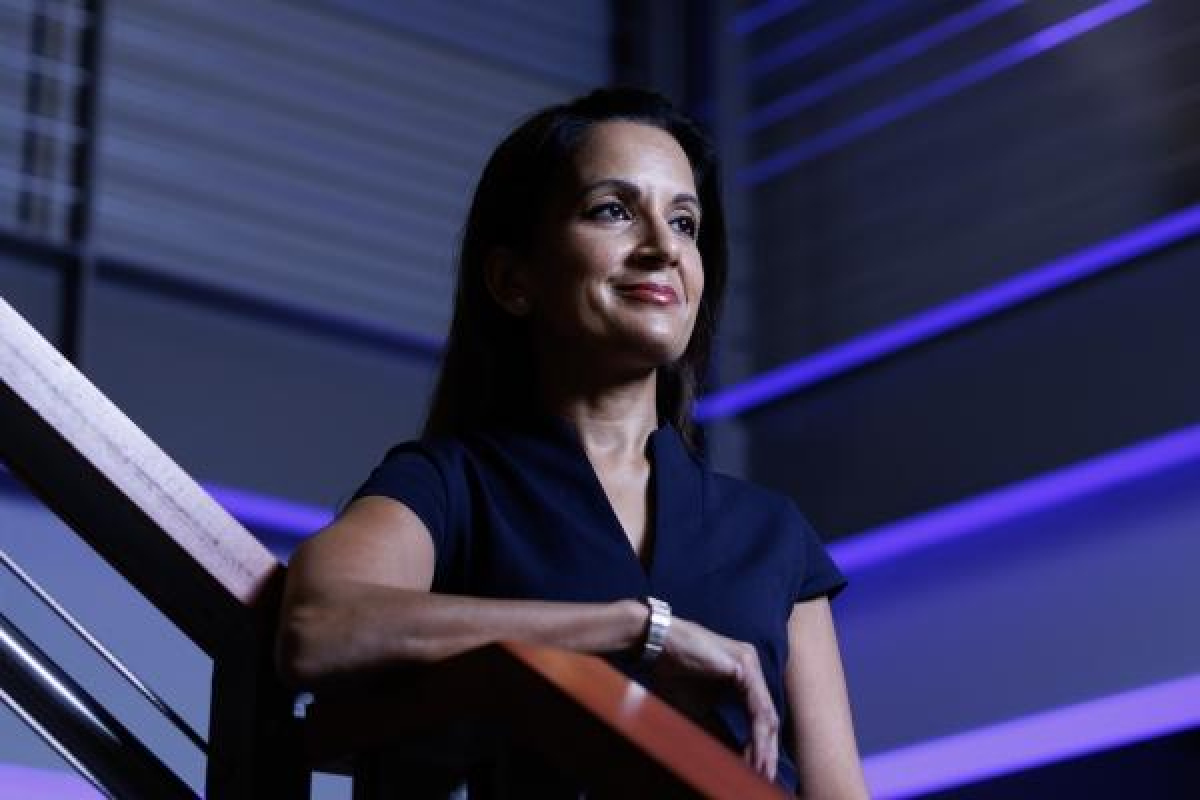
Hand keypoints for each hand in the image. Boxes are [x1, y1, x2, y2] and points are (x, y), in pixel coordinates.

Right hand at [653, 617, 778, 781]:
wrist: (658, 642)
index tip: (757, 770)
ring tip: (761, 770)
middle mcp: (751, 667)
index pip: (758, 715)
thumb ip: (716, 725)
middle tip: (765, 777)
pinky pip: (757, 706)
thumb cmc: (673, 671)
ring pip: (766, 713)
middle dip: (766, 750)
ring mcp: (750, 664)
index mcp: (743, 674)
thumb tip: (729, 753)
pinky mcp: (743, 666)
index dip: (760, 744)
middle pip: (767, 716)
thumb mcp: (698, 706)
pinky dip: (757, 732)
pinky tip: (757, 751)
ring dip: (764, 746)